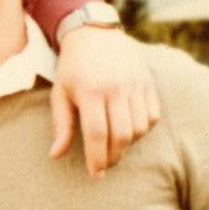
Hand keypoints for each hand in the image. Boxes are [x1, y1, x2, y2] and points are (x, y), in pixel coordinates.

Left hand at [49, 27, 159, 177]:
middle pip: (121, 134)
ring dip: (128, 144)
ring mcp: (135, 85)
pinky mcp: (148, 83)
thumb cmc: (72, 68)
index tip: (95, 174)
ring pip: (139, 128)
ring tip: (113, 146)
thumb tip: (55, 155)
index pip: (97, 133)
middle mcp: (115, 88)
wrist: (94, 35)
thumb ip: (61, 124)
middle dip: (113, 156)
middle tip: (104, 166)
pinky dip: (143, 129)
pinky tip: (128, 130)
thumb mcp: (59, 93)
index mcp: (89, 91)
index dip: (97, 158)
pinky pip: (152, 116)